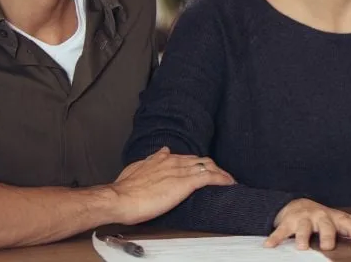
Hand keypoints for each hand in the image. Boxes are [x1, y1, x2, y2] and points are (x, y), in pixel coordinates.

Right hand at [108, 147, 235, 224]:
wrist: (120, 198)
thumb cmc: (125, 189)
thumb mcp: (137, 168)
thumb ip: (151, 161)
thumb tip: (161, 151)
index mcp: (162, 159)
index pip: (186, 158)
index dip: (197, 164)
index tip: (202, 169)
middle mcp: (173, 161)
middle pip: (200, 160)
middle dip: (212, 167)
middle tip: (220, 176)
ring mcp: (181, 171)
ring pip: (208, 166)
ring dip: (220, 173)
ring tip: (228, 180)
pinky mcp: (186, 182)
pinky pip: (210, 177)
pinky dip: (222, 179)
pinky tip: (229, 183)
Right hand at [266, 199, 350, 249]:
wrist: (298, 205)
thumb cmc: (324, 217)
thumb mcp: (341, 220)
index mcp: (335, 218)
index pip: (349, 224)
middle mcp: (321, 216)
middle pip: (326, 225)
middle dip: (328, 235)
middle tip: (328, 246)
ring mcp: (304, 219)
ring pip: (303, 227)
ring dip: (302, 236)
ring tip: (301, 246)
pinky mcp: (288, 222)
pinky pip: (281, 231)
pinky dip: (275, 237)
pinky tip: (270, 245)